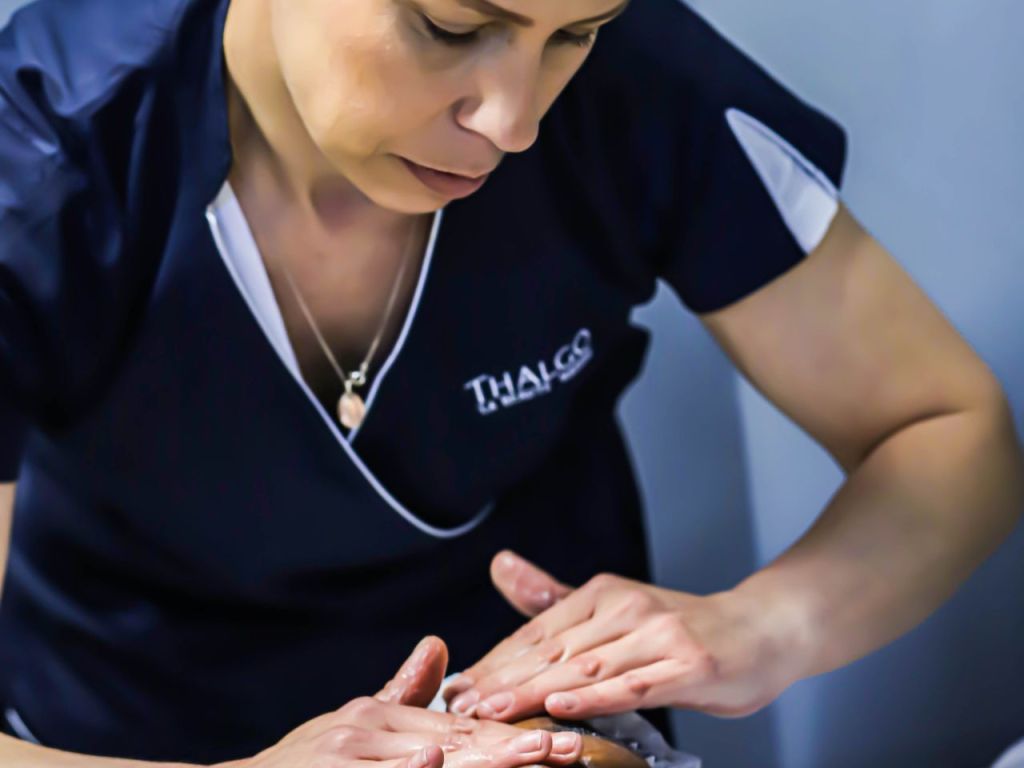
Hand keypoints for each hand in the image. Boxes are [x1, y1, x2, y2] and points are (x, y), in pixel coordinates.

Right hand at [218, 636, 584, 767]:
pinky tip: (435, 761)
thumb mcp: (350, 723)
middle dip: (515, 747)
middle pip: (456, 739)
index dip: (511, 730)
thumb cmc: (302, 763)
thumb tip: (437, 643)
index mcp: (380, 714)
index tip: (561, 736)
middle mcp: (367, 728)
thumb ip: (400, 691)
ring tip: (531, 757)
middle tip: (566, 748)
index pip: (460, 722)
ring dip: (483, 762)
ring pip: (430, 759)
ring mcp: (347, 754)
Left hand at [442, 552, 804, 719]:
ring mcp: (658, 635)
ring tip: (494, 710)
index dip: (496, 661)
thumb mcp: (614, 606)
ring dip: (535, 692)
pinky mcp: (688, 664)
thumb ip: (555, 595)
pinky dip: (595, 697)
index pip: (537, 632)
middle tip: (462, 705)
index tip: (458, 688)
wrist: (762, 630)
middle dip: (504, 679)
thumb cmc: (683, 628)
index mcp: (602, 593)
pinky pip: (634, 685)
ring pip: (586, 668)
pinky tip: (561, 706)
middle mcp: (626, 608)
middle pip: (553, 650)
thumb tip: (500, 565)